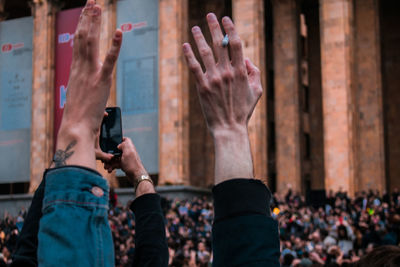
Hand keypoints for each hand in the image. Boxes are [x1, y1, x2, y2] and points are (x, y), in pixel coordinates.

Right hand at [53, 0, 121, 168]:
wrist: (75, 128)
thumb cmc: (79, 119)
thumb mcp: (84, 102)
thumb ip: (91, 98)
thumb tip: (100, 107)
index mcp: (76, 71)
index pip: (78, 43)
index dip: (82, 26)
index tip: (85, 13)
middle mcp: (81, 68)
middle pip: (83, 37)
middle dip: (88, 18)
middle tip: (92, 2)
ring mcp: (90, 73)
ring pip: (91, 42)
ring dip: (95, 23)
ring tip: (98, 7)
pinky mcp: (101, 81)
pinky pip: (109, 60)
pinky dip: (115, 46)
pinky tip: (119, 32)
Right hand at [104, 137, 153, 195]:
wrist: (135, 176)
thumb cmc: (132, 164)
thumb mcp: (128, 152)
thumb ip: (124, 145)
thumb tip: (119, 144)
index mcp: (129, 147)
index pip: (124, 139)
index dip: (118, 140)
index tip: (111, 143)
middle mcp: (127, 152)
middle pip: (116, 150)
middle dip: (109, 155)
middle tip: (105, 159)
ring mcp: (125, 158)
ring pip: (114, 157)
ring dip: (109, 162)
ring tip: (106, 167)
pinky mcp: (123, 164)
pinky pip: (115, 163)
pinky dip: (112, 166)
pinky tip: (109, 170)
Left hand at [182, 13, 261, 183]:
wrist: (229, 128)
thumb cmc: (243, 111)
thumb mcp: (257, 91)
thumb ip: (254, 72)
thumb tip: (245, 58)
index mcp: (241, 71)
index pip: (235, 43)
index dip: (230, 29)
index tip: (226, 19)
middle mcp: (227, 72)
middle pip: (220, 44)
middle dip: (214, 27)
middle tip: (210, 15)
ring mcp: (213, 79)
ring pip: (205, 52)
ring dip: (199, 37)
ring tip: (195, 28)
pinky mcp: (202, 87)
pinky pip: (194, 67)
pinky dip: (189, 55)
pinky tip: (185, 46)